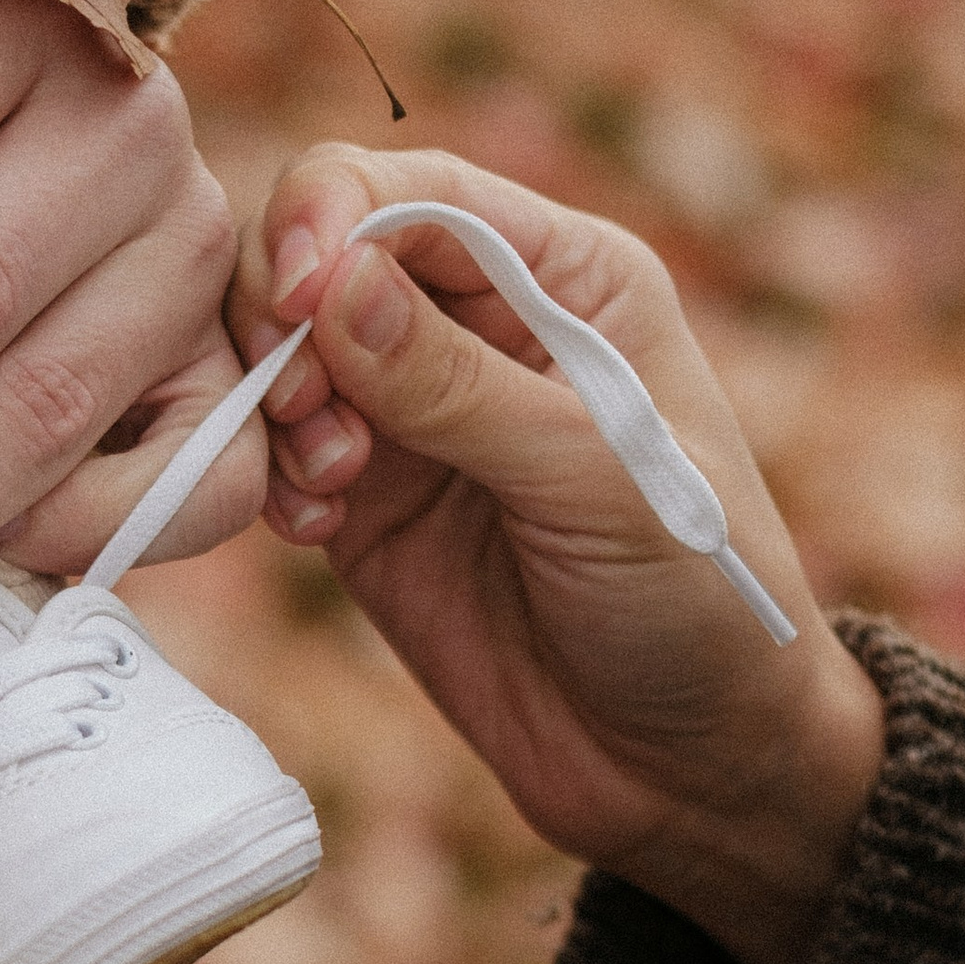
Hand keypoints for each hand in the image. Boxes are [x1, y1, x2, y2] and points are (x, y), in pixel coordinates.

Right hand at [234, 147, 884, 963]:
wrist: (691, 771)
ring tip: (327, 481)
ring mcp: (413, 415)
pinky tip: (312, 526)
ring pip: (280, 349)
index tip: (298, 300)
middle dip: (285, 316)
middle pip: (320, 252)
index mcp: (566, 276)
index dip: (330, 218)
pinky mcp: (365, 503)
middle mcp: (481, 324)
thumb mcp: (596, 482)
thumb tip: (329, 286)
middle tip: (307, 414)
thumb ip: (458, 386)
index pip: (412, 191)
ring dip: (272, 400)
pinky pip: (273, 448)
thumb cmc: (696, 604)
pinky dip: (267, 471)